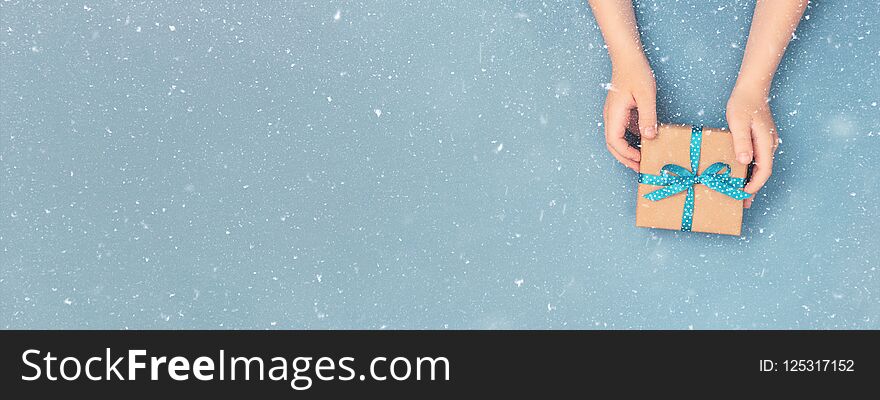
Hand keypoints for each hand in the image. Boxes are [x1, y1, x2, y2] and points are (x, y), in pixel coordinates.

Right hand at [603, 53, 656, 171]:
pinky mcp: (620, 112)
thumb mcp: (646, 95)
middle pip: (612, 144)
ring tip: (642, 159)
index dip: (626, 154)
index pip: (614, 141)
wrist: (628, 57)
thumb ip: (647, 116)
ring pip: (616, 139)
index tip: (640, 160)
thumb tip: (649, 137)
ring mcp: (614, 114)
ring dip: (627, 151)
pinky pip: (623, 130)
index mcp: (614, 114)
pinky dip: (631, 140)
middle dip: (625, 158)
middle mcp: (610, 116)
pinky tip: (644, 142)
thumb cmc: (636, 73)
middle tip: (640, 168)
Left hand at [726, 83, 779, 207]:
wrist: (751, 89)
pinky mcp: (761, 139)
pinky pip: (757, 159)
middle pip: (763, 171)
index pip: (764, 170)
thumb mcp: (738, 123)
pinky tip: (741, 175)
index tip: (744, 195)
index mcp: (765, 143)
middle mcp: (769, 145)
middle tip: (742, 203)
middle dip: (754, 188)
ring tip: (740, 193)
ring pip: (761, 166)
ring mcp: (766, 142)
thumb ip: (742, 142)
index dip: (755, 184)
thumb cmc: (743, 104)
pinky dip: (750, 170)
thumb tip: (745, 161)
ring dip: (752, 180)